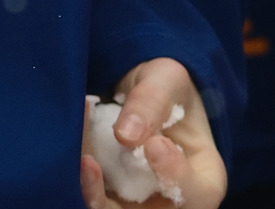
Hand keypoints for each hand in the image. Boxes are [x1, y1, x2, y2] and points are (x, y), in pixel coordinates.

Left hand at [81, 59, 226, 208]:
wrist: (141, 94)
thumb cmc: (166, 88)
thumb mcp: (167, 79)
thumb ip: (152, 101)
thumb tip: (127, 135)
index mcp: (204, 179)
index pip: (197, 194)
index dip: (176, 176)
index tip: (154, 144)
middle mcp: (173, 202)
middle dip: (116, 196)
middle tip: (89, 163)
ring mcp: (140, 205)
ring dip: (90, 190)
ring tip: (77, 154)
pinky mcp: (111, 198)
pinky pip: (94, 197)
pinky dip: (80, 178)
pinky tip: (69, 146)